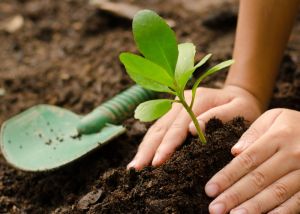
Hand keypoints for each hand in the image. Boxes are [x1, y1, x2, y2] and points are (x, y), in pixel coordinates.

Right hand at [127, 85, 261, 169]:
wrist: (239, 96)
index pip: (178, 126)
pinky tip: (142, 155)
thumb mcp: (240, 109)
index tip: (157, 162)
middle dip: (148, 150)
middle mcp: (181, 101)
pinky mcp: (172, 114)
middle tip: (136, 169)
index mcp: (197, 99)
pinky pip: (157, 129)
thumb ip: (219, 116)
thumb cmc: (243, 107)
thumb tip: (192, 129)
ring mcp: (174, 106)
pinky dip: (149, 143)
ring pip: (155, 128)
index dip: (167, 145)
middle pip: (161, 127)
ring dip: (144, 148)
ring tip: (134, 166)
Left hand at [206, 108, 299, 213]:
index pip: (247, 160)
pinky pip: (298, 201)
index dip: (227, 176)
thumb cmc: (292, 124)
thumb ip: (253, 134)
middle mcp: (292, 155)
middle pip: (258, 179)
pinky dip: (282, 212)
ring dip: (254, 207)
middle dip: (234, 195)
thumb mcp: (273, 118)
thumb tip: (235, 152)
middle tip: (215, 209)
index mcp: (277, 137)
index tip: (210, 190)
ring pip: (277, 192)